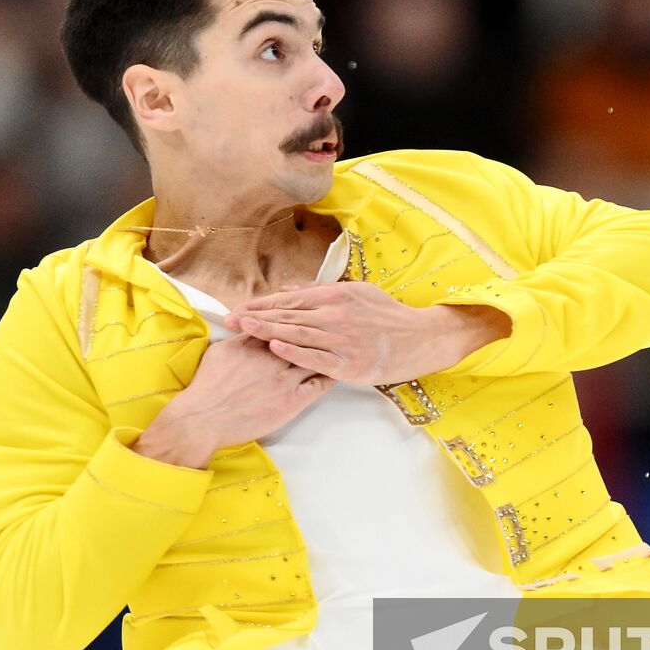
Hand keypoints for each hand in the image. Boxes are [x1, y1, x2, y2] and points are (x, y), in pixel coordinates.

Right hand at [136, 332, 335, 466]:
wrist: (204, 418)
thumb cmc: (207, 386)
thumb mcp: (219, 352)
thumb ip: (239, 337)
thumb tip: (248, 326)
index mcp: (256, 341)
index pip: (283, 323)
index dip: (297, 318)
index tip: (310, 312)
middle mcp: (274, 356)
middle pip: (304, 337)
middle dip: (320, 328)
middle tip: (337, 322)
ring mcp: (285, 378)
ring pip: (316, 358)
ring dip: (330, 351)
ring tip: (344, 345)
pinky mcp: (292, 401)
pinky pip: (319, 385)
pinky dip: (330, 375)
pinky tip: (339, 370)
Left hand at [224, 281, 510, 384]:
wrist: (419, 339)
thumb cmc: (387, 316)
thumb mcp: (358, 292)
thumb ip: (322, 290)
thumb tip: (290, 287)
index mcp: (335, 295)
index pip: (290, 299)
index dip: (262, 304)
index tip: (240, 308)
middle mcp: (335, 314)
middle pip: (287, 315)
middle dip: (256, 318)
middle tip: (230, 320)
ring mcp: (341, 338)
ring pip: (296, 334)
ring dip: (267, 332)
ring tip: (244, 331)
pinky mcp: (348, 362)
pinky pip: (315, 357)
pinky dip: (293, 352)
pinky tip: (275, 348)